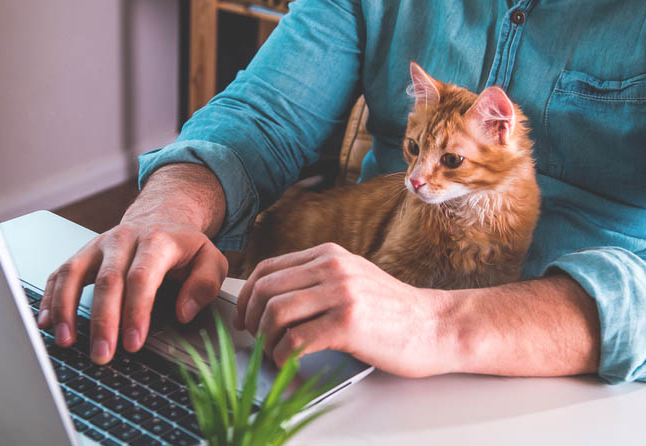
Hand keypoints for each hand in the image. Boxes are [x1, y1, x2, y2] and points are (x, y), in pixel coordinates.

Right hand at [37, 164, 228, 363]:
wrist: (160, 216)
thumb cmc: (184, 246)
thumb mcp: (210, 259)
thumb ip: (204, 285)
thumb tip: (184, 312)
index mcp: (156, 241)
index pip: (141, 278)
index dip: (135, 312)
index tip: (133, 343)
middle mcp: (122, 240)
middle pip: (107, 281)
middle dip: (102, 321)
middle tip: (102, 354)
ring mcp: (97, 246)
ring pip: (74, 273)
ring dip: (66, 309)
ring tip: (66, 341)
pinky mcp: (82, 254)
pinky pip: (59, 274)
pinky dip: (49, 298)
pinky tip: (46, 322)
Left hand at [235, 243, 451, 376]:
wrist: (436, 326)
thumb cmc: (392, 312)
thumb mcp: (352, 280)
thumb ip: (316, 281)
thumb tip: (270, 301)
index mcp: (328, 255)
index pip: (268, 269)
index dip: (247, 296)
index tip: (244, 317)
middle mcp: (332, 268)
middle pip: (265, 290)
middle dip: (251, 319)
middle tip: (254, 339)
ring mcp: (341, 293)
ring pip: (275, 313)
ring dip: (266, 340)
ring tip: (273, 353)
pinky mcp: (348, 322)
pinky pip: (295, 340)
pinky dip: (282, 355)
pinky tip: (288, 362)